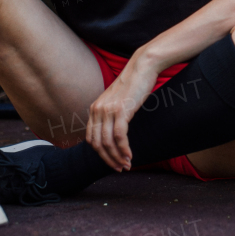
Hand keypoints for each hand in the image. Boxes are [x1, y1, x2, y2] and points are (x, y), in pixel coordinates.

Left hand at [85, 53, 159, 170]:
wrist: (142, 67)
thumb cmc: (134, 84)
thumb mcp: (118, 101)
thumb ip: (112, 114)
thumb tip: (116, 132)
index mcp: (95, 109)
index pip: (91, 139)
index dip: (101, 154)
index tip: (113, 162)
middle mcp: (97, 110)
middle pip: (97, 144)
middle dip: (108, 159)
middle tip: (121, 168)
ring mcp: (108, 110)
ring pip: (108, 142)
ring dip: (117, 157)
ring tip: (127, 165)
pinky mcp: (121, 109)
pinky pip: (119, 136)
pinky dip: (124, 149)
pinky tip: (130, 155)